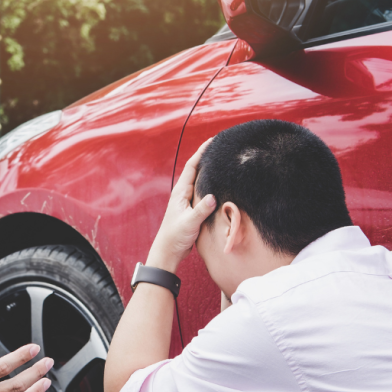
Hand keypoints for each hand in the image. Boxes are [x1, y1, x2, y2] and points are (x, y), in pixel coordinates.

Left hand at [147, 139, 215, 272]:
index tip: (212, 140)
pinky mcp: (193, 209)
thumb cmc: (175, 236)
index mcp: (180, 192)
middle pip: (197, 170)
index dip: (201, 152)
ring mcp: (188, 200)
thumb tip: (212, 196)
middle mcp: (183, 193)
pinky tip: (220, 184)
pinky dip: (211, 185)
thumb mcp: (190, 222)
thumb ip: (201, 210)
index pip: (192, 167)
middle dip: (207, 157)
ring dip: (210, 171)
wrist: (169, 251)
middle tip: (221, 147)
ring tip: (223, 161)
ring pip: (201, 181)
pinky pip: (204, 192)